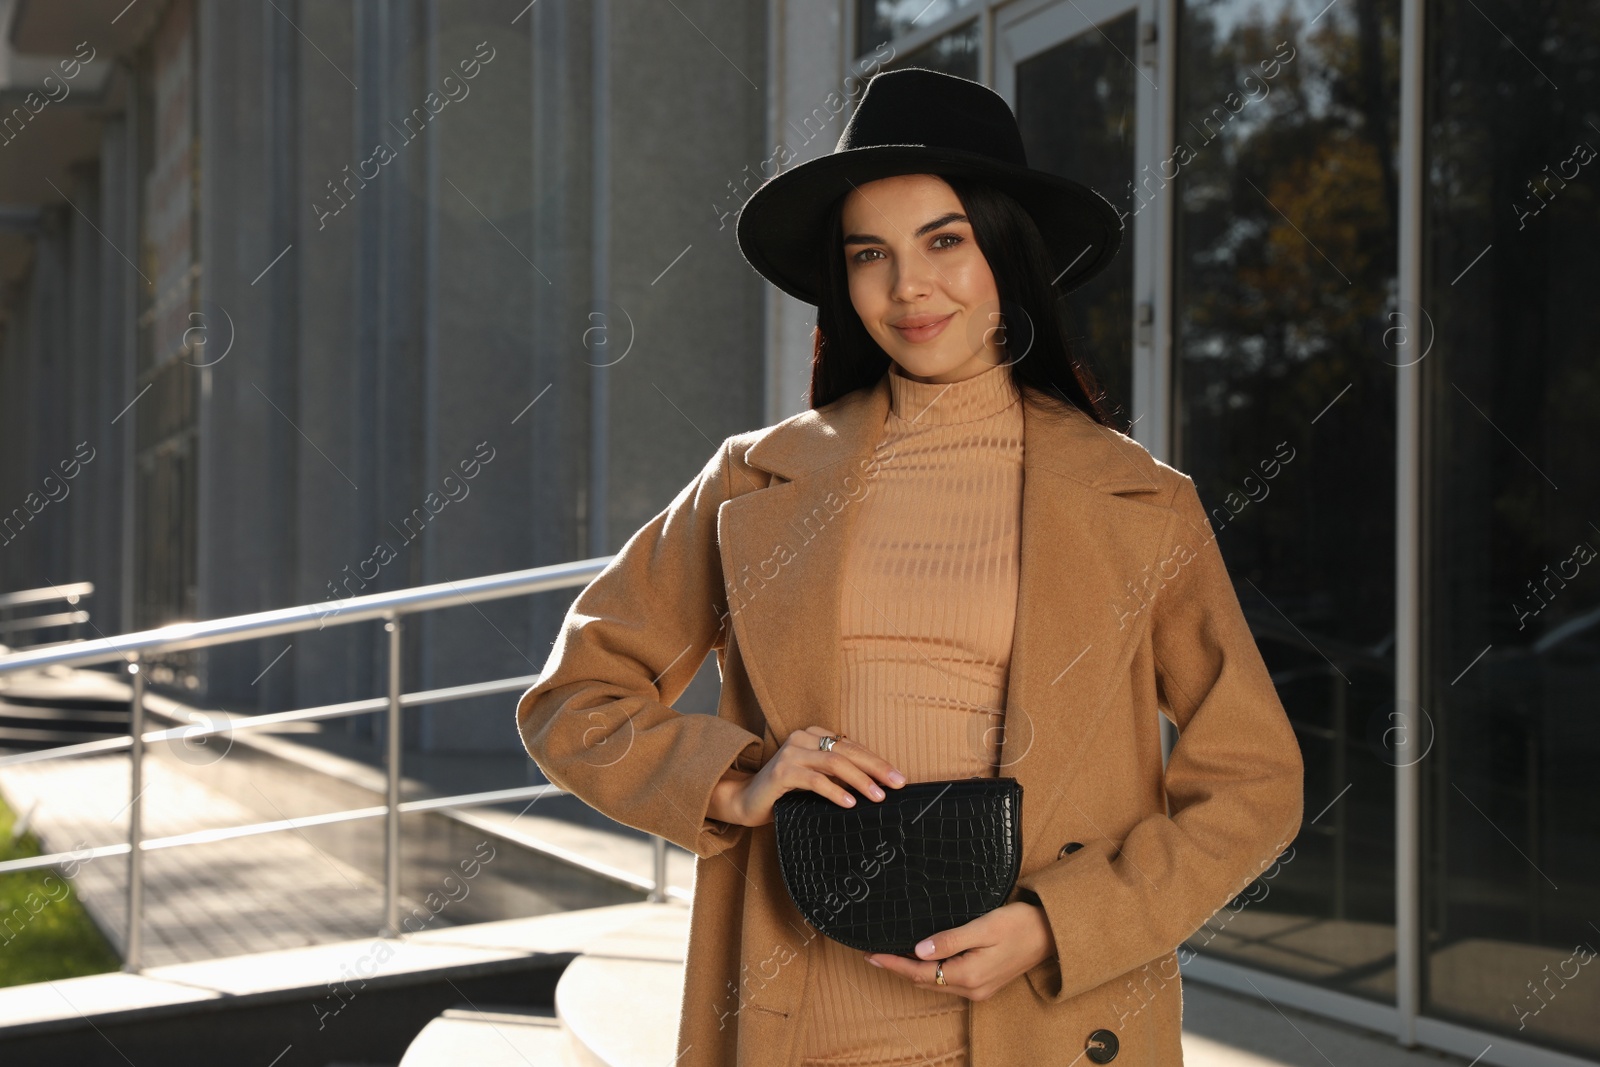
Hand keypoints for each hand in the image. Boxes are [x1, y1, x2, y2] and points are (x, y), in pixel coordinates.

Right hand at [707, 726, 906, 826]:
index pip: (853, 746)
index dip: (877, 761)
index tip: (898, 778)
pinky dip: (835, 791)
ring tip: (878, 796)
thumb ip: (839, 775)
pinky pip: (815, 780)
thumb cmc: (786, 793)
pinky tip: (850, 803)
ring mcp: (791, 753)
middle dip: (876, 768)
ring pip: (834, 762)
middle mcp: (802, 738)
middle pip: (848, 751)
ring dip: (860, 780)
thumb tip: (878, 786)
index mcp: (814, 736)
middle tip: (897, 784)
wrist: (746, 802)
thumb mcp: (817, 780)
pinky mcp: (781, 772)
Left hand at [863, 902, 1055, 1000]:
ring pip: (936, 983)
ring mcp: (979, 989)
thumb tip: (919, 950)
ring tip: (892, 958)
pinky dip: (931, 973)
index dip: (894, 964)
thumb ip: (950, 940)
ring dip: (913, 972)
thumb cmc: (1019, 925)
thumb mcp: (983, 927)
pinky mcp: (985, 983)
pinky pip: (949, 981)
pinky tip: (923, 961)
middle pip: (925, 981)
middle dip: (899, 969)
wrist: (1051, 933)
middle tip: (875, 955)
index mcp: (968, 975)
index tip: (872, 955)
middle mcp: (972, 988)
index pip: (921, 972)